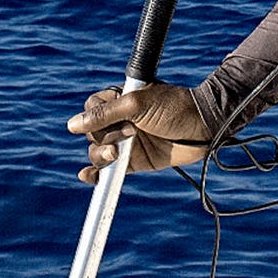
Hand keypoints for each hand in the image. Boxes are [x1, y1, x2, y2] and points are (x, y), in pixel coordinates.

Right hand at [66, 81, 212, 185]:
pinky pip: (110, 170)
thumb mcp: (138, 104)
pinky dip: (97, 175)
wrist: (206, 127)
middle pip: (92, 134)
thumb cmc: (176, 107)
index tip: (115, 117)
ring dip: (100, 156)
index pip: (92, 109)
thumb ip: (105, 114)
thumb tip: (72, 125)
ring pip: (98, 152)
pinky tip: (88, 176)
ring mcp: (127, 142)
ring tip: (116, 155)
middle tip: (130, 133)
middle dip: (104, 137)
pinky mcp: (135, 161)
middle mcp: (121, 121)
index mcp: (121, 101)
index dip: (96, 116)